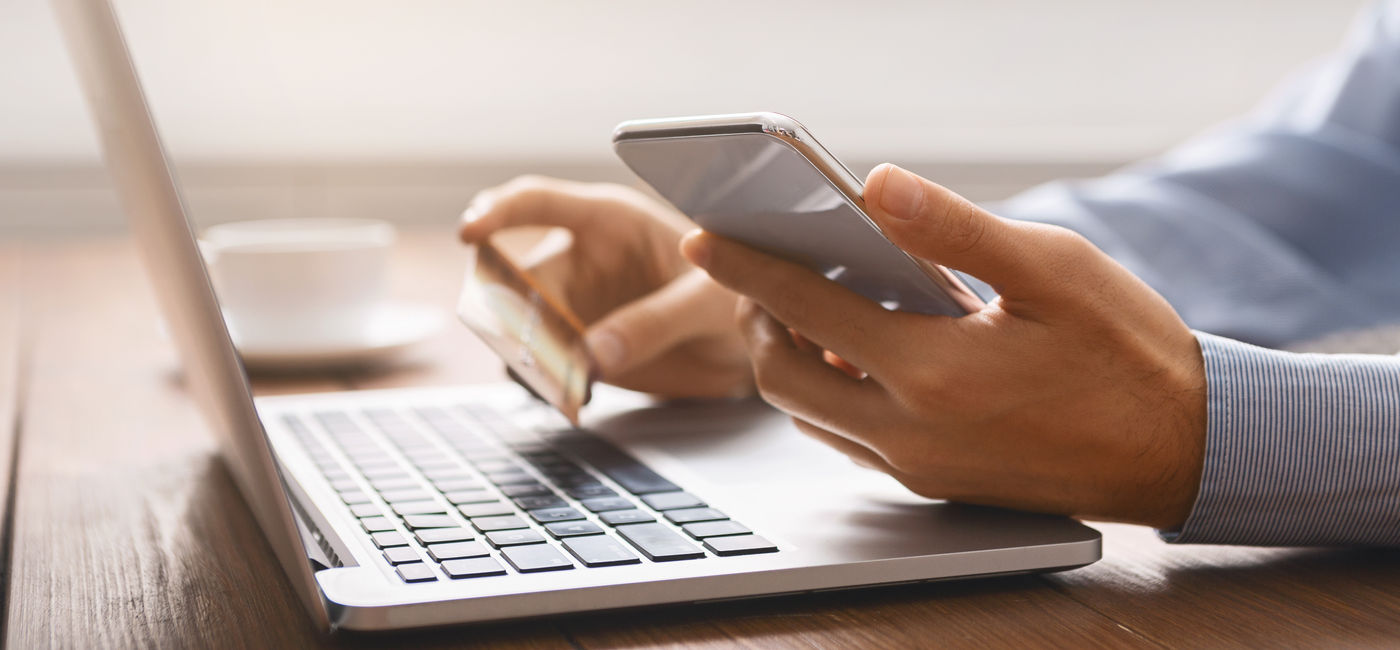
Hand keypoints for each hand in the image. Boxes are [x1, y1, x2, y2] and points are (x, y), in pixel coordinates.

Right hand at [458, 176, 750, 397]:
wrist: (756, 339)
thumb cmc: (743, 290)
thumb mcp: (709, 302)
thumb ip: (656, 321)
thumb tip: (593, 354)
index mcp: (611, 220)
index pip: (538, 202)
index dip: (498, 211)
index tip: (470, 232)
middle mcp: (582, 257)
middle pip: (518, 276)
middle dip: (508, 309)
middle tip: (527, 346)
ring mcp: (577, 305)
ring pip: (521, 325)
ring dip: (523, 352)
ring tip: (555, 379)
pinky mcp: (581, 348)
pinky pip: (544, 365)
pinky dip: (545, 384)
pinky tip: (570, 397)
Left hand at [681, 164, 1206, 528]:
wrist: (1181, 450)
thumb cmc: (1127, 353)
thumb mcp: (1051, 269)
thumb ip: (955, 228)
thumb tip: (875, 186)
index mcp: (935, 371)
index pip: (805, 310)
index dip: (746, 267)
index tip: (705, 236)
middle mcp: (911, 431)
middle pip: (781, 376)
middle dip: (756, 322)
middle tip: (765, 274)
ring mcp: (917, 466)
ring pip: (809, 414)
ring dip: (792, 361)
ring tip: (813, 306)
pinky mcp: (932, 483)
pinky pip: (848, 438)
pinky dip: (832, 393)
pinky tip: (862, 350)